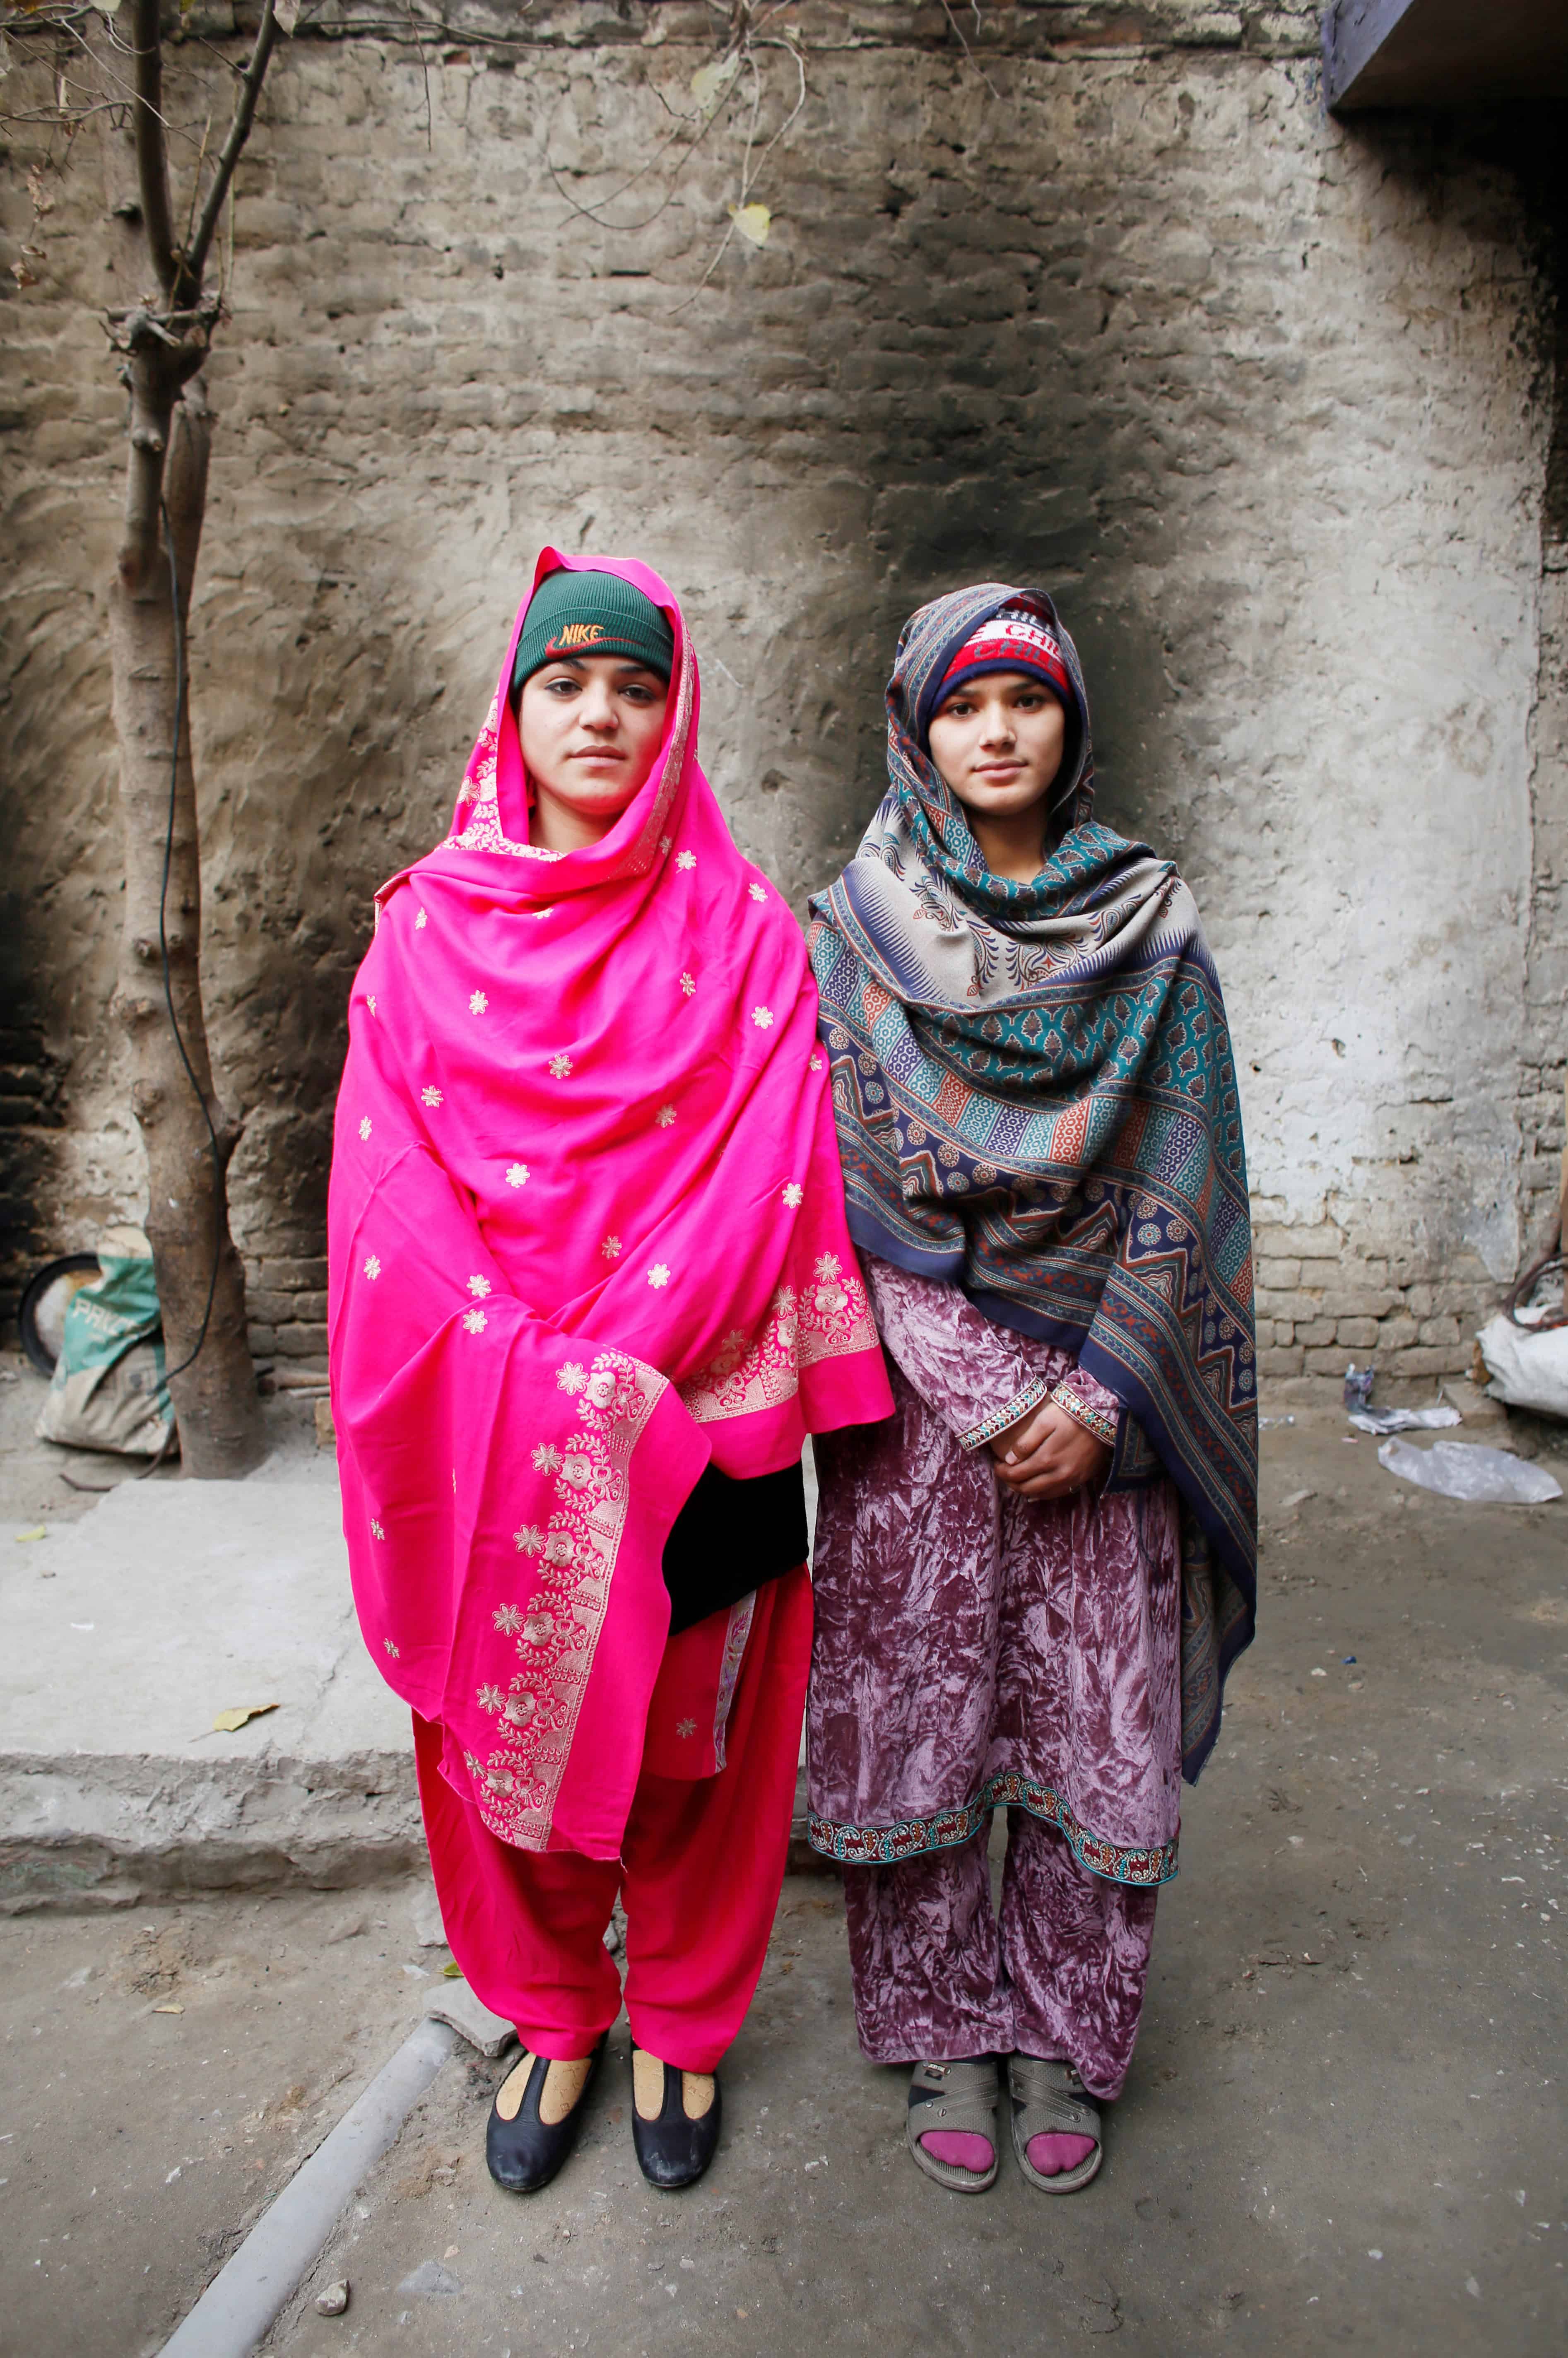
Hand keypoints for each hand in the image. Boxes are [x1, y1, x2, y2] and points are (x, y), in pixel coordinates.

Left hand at [988, 1400, 1110, 1499]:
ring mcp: (1072, 1478)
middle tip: (1003, 1473)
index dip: (1002, 1472)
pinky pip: (1058, 1493)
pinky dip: (1044, 1493)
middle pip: (1027, 1488)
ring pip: (1042, 1494)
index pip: (1016, 1474)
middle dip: (1011, 1483)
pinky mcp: (1082, 1478)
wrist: (1103, 1415)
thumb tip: (1009, 1460)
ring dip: (1025, 1490)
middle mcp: (1059, 1474)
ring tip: (1017, 1480)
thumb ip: (1026, 1442)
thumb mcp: (1044, 1421)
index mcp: (1046, 1459)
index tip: (996, 1464)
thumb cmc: (1070, 1413)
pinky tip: (1037, 1489)